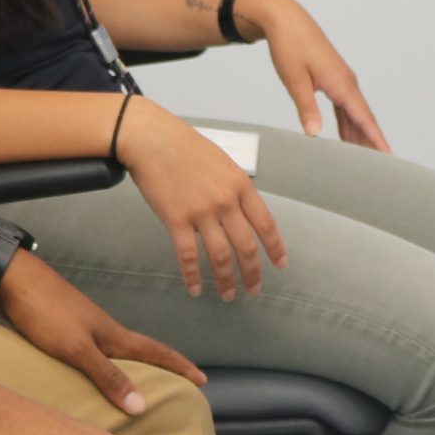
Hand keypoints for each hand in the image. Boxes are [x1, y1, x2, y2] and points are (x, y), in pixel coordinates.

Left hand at [0, 249, 205, 409]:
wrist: (15, 280)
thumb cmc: (46, 312)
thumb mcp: (77, 348)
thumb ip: (108, 376)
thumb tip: (142, 405)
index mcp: (112, 334)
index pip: (155, 352)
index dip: (179, 366)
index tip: (202, 379)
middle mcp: (104, 329)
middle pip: (143, 350)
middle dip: (165, 366)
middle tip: (185, 380)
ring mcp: (86, 325)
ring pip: (121, 350)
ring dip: (138, 364)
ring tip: (149, 379)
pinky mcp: (68, 327)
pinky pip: (100, 351)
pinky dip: (112, 363)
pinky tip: (102, 369)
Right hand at [115, 97, 288, 297]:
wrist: (153, 139)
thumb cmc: (186, 147)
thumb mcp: (221, 162)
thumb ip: (233, 188)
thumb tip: (240, 215)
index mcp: (240, 184)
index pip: (265, 222)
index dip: (275, 247)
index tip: (281, 265)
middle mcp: (225, 200)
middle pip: (246, 245)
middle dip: (253, 273)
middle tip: (254, 290)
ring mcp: (201, 211)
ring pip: (221, 256)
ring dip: (226, 280)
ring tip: (228, 295)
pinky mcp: (176, 219)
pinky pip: (188, 256)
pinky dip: (193, 276)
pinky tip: (195, 289)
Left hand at [237, 0, 390, 152]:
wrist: (285, 19)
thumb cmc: (289, 45)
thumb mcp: (295, 79)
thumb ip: (307, 108)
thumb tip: (315, 135)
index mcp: (341, 83)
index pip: (364, 118)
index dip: (376, 140)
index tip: (389, 159)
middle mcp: (347, 82)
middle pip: (364, 119)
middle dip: (372, 144)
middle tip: (380, 171)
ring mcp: (341, 80)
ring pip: (355, 114)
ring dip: (360, 136)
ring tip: (365, 163)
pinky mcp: (333, 79)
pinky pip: (345, 107)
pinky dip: (348, 124)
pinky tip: (346, 139)